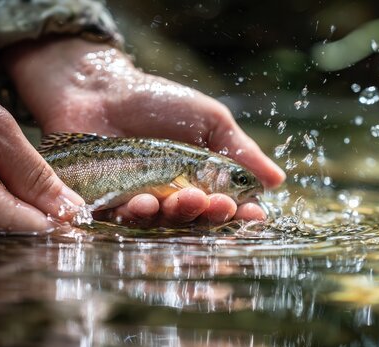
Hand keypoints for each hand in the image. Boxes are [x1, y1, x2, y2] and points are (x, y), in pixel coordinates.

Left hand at [3, 37, 285, 225]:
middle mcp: (172, 198)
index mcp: (200, 182)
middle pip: (194, 222)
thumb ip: (240, 150)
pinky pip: (122, 221)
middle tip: (212, 201)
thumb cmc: (158, 102)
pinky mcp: (107, 205)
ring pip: (161, 225)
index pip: (224, 208)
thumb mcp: (209, 120)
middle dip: (207, 215)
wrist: (100, 89)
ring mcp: (139, 203)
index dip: (239, 214)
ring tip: (178, 199)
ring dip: (173, 216)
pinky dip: (134, 217)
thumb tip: (278, 180)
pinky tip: (142, 203)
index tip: (251, 214)